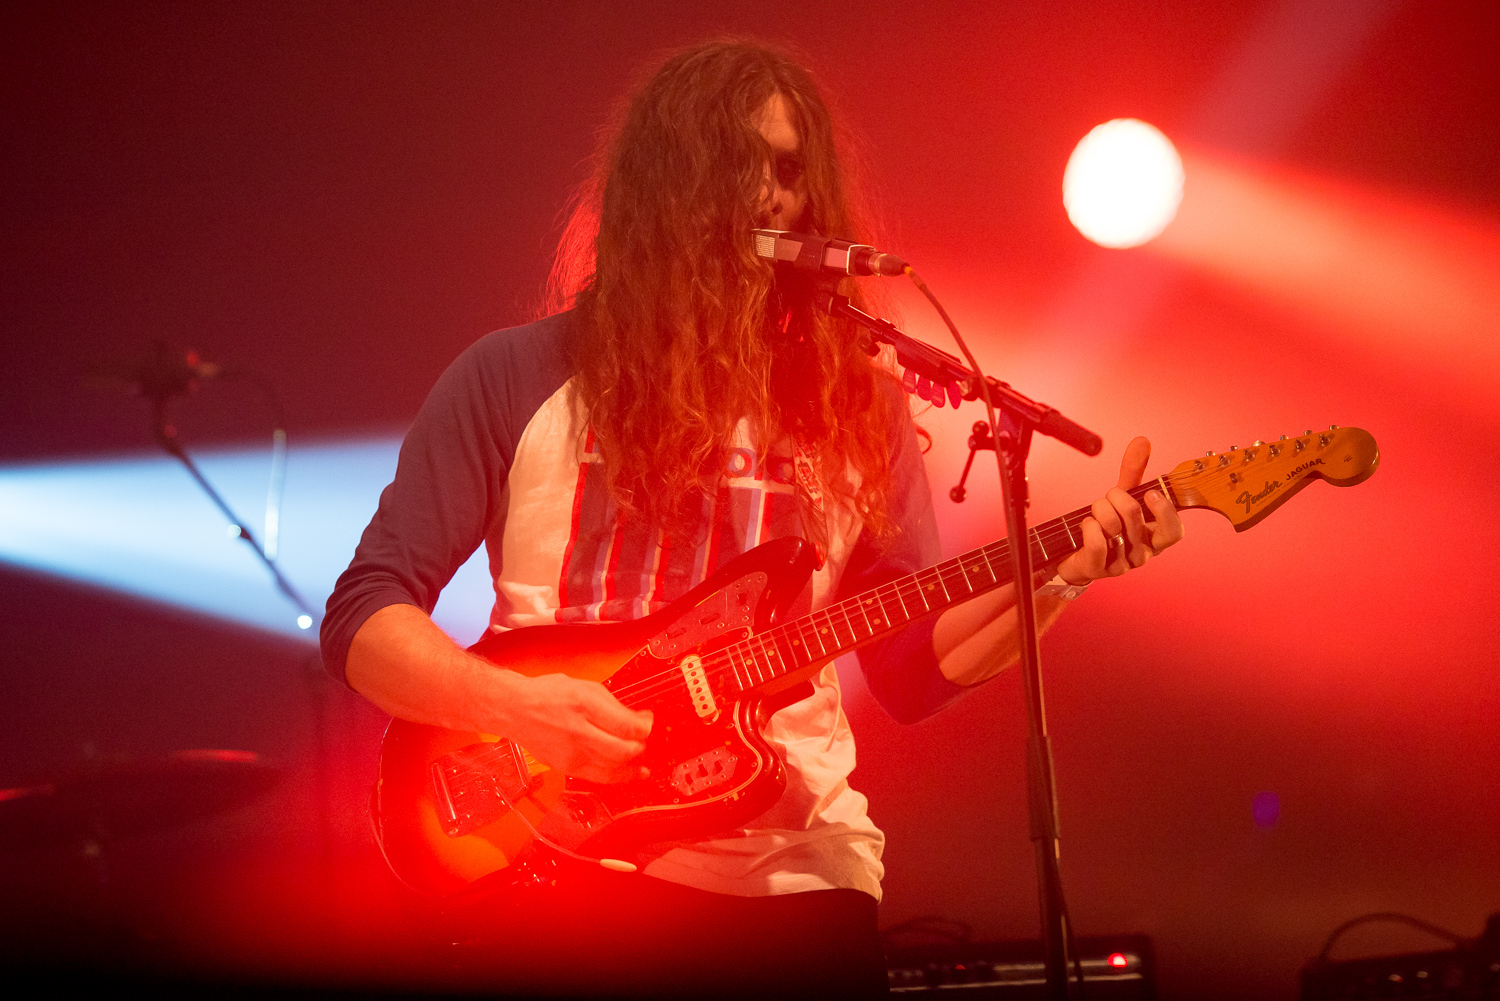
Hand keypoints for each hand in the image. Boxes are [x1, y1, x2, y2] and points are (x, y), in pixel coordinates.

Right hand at [488, 671, 653, 783]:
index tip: (649, 721)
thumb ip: (613, 704)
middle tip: (644, 740)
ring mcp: (571, 754)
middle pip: (622, 751)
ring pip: (612, 769)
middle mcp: (578, 732)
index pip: (627, 726)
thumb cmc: (550, 694)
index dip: (645, 727)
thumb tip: (639, 719)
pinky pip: (598, 777)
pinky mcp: (566, 768)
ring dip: (632, 766)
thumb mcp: (586, 688)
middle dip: (641, 747)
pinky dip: (616, 776)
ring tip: (641, 762)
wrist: (515, 710)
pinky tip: (626, 772)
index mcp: (585, 705)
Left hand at [1055, 436, 1183, 584]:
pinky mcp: (1099, 569)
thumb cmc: (1106, 524)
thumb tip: (1142, 440)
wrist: (1075, 552)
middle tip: (1108, 498)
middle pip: (1134, 516)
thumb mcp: (1121, 496)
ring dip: (1098, 510)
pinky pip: (1097, 543)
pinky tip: (1087, 525)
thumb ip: (1134, 471)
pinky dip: (1088, 527)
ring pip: (1113, 526)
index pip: (1174, 532)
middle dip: (1115, 497)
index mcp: (1155, 538)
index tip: (1149, 493)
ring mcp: (1122, 565)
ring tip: (1095, 512)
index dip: (1164, 511)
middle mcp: (1143, 554)